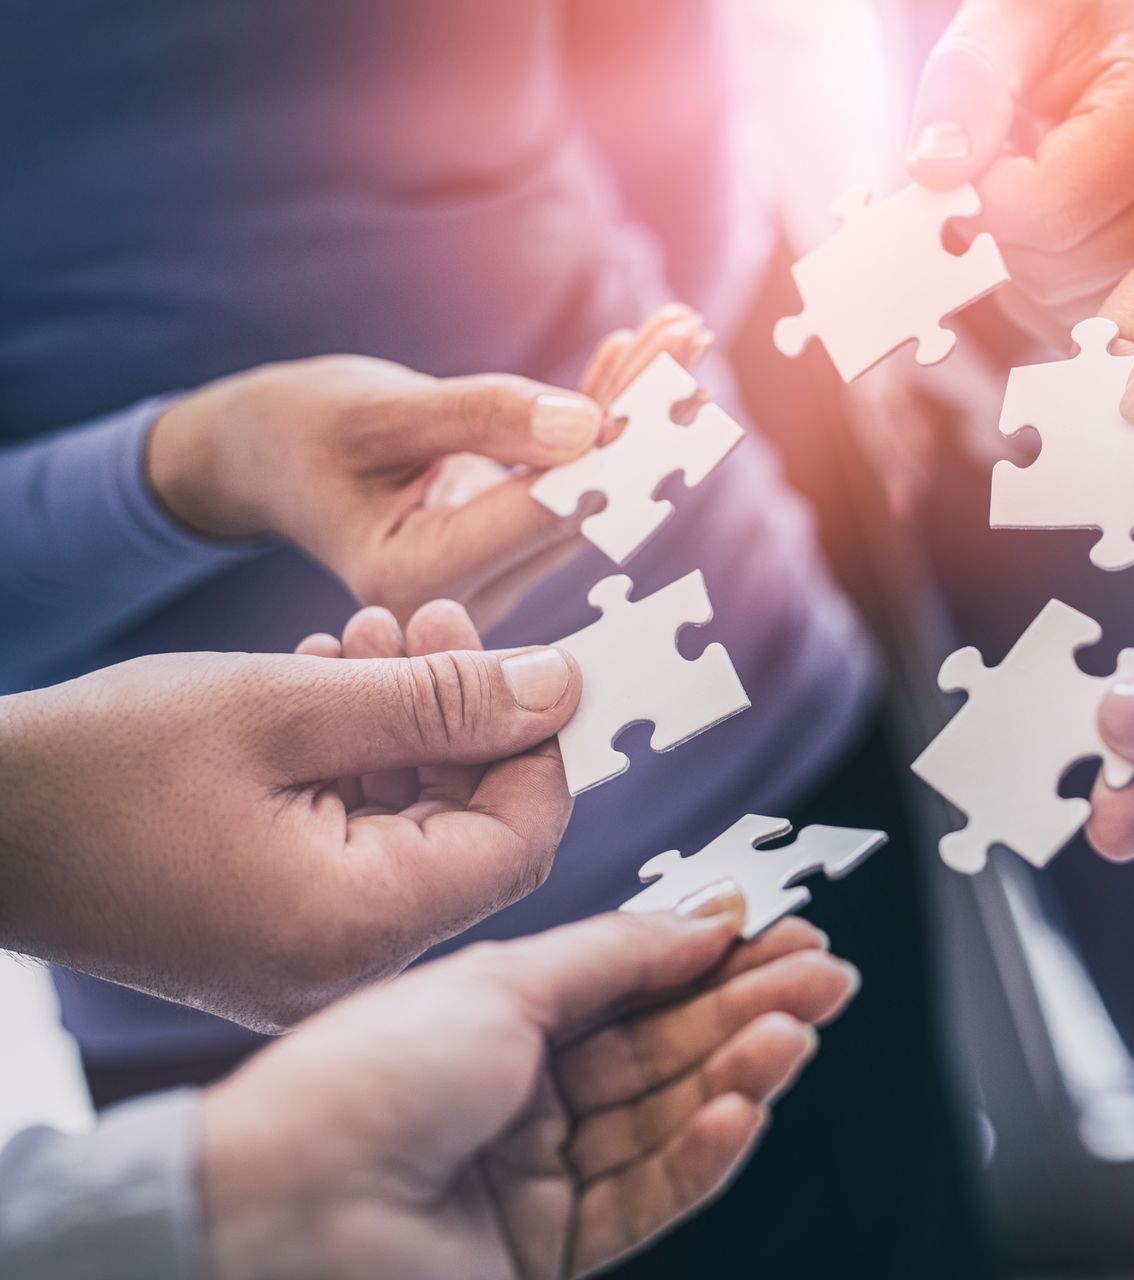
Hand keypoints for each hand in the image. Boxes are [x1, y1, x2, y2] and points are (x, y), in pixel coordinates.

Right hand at [0, 623, 581, 1030]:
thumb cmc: (102, 763)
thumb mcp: (289, 706)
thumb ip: (440, 698)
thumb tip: (560, 687)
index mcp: (356, 925)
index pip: (520, 842)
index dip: (537, 746)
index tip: (524, 662)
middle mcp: (340, 965)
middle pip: (469, 834)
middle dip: (462, 719)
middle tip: (428, 619)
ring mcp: (303, 958)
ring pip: (411, 829)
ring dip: (407, 727)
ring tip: (363, 638)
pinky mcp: (271, 936)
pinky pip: (355, 847)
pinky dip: (356, 766)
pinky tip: (327, 686)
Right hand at [146, 307, 714, 630]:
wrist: (262, 458)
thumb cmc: (294, 430)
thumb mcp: (373, 412)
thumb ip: (475, 418)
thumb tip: (589, 425)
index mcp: (416, 575)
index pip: (541, 510)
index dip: (613, 447)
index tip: (669, 388)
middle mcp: (466, 592)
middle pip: (582, 499)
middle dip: (642, 415)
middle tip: (688, 337)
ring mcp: (496, 572)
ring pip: (593, 486)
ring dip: (638, 406)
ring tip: (682, 329)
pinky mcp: (512, 542)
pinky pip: (576, 475)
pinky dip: (606, 410)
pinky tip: (640, 349)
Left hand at [201, 904, 860, 1278]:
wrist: (283, 1214)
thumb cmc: (363, 1083)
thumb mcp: (497, 985)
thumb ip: (614, 955)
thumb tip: (706, 916)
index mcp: (497, 1025)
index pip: (632, 985)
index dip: (708, 957)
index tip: (778, 929)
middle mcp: (522, 1098)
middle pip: (662, 1049)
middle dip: (746, 1009)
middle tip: (824, 976)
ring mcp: (536, 1179)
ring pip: (665, 1120)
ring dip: (737, 1074)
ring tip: (795, 1035)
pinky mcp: (547, 1252)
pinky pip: (645, 1197)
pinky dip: (702, 1153)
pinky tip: (745, 1109)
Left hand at [908, 0, 1133, 337]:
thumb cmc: (1090, 26)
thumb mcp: (1022, 17)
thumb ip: (971, 81)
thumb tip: (934, 169)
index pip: (1054, 205)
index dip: (987, 198)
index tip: (978, 162)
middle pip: (1061, 268)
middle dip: (1002, 233)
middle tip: (1003, 175)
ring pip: (1072, 310)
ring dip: (1022, 267)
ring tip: (1035, 195)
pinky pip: (1088, 327)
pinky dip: (1046, 294)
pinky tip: (1052, 232)